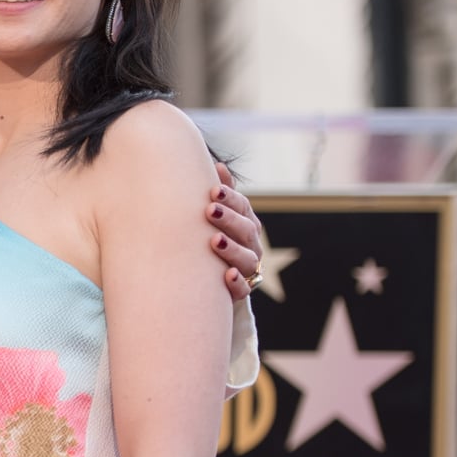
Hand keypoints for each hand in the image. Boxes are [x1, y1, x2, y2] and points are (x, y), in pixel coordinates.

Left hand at [205, 162, 262, 300]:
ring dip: (232, 249)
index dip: (231, 199)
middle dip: (229, 219)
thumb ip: (220, 194)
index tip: (213, 191)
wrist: (206, 281)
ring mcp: (248, 269)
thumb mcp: (214, 218)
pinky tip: (228, 275)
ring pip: (247, 259)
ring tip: (214, 241)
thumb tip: (217, 164)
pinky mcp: (240, 292)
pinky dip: (237, 282)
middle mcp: (251, 245)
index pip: (244, 208)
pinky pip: (245, 289)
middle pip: (246, 231)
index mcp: (245, 224)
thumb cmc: (210, 240)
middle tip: (210, 210)